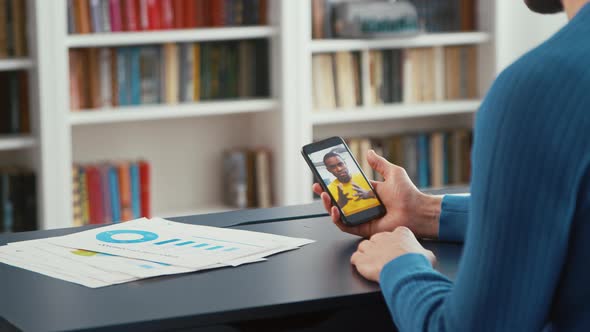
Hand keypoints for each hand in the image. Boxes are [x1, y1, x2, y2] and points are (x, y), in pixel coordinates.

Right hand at [312, 150, 441, 238]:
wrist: (417, 210)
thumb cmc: (408, 193)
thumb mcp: (393, 173)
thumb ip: (379, 163)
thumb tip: (369, 152)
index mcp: (368, 193)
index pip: (346, 187)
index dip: (334, 183)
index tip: (324, 176)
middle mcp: (363, 206)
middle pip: (339, 200)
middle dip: (326, 194)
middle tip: (318, 186)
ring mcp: (362, 217)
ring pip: (339, 214)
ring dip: (329, 205)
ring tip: (326, 196)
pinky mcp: (363, 228)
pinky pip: (346, 226)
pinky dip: (337, 219)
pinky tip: (334, 210)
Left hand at [351, 227, 435, 281]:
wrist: (406, 272)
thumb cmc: (417, 264)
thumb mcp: (428, 255)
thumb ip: (422, 252)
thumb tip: (424, 256)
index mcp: (400, 233)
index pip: (392, 235)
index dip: (392, 244)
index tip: (394, 251)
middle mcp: (383, 237)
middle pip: (376, 239)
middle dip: (378, 248)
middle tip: (383, 258)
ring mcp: (371, 247)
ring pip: (363, 246)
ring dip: (365, 254)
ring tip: (371, 262)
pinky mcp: (362, 259)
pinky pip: (354, 258)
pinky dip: (357, 262)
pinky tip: (362, 267)